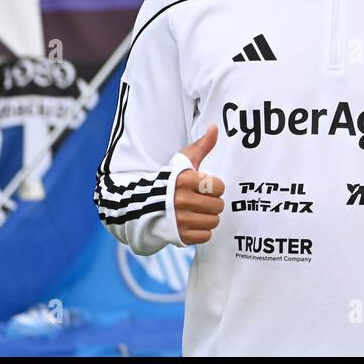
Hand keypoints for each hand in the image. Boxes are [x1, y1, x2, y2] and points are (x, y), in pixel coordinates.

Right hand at [174, 124, 224, 245]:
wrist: (145, 206)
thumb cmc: (171, 181)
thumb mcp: (183, 161)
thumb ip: (202, 146)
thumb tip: (215, 127)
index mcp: (184, 180)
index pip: (218, 187)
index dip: (215, 187)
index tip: (204, 187)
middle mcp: (180, 200)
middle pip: (218, 206)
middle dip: (213, 203)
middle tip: (201, 200)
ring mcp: (179, 220)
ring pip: (214, 222)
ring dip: (209, 217)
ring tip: (197, 212)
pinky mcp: (179, 236)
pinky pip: (205, 236)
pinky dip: (202, 232)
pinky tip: (192, 223)